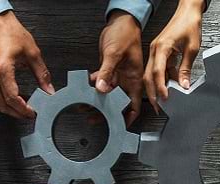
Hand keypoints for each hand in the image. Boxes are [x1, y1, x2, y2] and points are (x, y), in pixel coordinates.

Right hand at [0, 11, 53, 117]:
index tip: (33, 113)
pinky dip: (5, 99)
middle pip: (3, 104)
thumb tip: (49, 89)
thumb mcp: (32, 53)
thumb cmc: (10, 32)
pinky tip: (16, 98)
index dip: (24, 109)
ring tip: (24, 109)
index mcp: (2, 69)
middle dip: (17, 113)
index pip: (12, 98)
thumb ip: (42, 74)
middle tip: (29, 115)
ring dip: (11, 108)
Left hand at [93, 11, 143, 125]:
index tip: (119, 126)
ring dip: (97, 100)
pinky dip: (92, 85)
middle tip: (95, 118)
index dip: (128, 118)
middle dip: (107, 111)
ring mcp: (117, 75)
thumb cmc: (126, 33)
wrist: (120, 20)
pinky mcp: (108, 69)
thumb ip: (107, 72)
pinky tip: (84, 88)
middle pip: (118, 102)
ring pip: (107, 93)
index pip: (135, 105)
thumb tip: (101, 88)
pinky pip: (100, 81)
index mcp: (135, 78)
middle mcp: (127, 79)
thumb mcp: (115, 53)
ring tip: (85, 106)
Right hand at [144, 0, 203, 112]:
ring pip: (152, 73)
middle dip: (153, 92)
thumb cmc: (189, 24)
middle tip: (159, 106)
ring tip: (164, 99)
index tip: (165, 98)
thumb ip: (186, 68)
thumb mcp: (192, 48)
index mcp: (162, 47)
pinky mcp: (160, 52)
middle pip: (149, 75)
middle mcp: (155, 49)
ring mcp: (156, 51)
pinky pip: (159, 68)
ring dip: (157, 86)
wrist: (188, 11)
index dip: (160, 87)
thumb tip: (184, 85)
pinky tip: (170, 86)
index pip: (158, 72)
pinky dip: (163, 78)